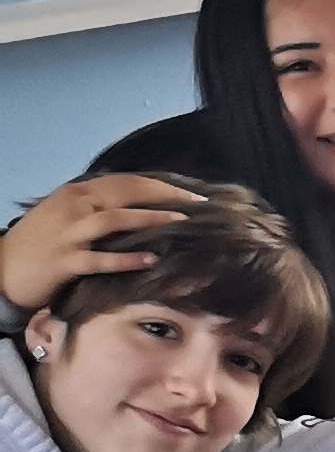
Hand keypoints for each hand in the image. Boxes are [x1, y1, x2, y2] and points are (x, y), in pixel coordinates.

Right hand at [0, 174, 201, 314]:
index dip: (161, 185)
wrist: (0, 270)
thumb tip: (137, 204)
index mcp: (76, 193)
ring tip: (183, 223)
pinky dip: (127, 259)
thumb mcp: (66, 215)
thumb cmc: (38, 244)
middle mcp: (73, 207)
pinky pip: (101, 259)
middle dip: (165, 196)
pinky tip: (152, 260)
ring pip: (116, 220)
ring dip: (151, 219)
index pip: (125, 182)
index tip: (191, 192)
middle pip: (126, 193)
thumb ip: (97, 206)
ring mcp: (68, 234)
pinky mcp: (64, 261)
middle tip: (198, 203)